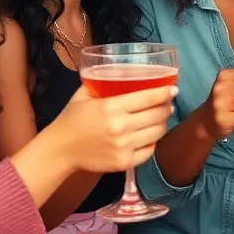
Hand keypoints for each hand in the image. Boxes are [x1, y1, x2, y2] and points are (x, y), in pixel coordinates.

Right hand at [51, 85, 175, 172]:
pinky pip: (149, 151)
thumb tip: (124, 71)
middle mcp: (120, 127)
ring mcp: (124, 146)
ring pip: (157, 133)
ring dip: (162, 124)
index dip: (165, 93)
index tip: (173, 89)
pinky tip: (149, 136)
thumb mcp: (84, 94)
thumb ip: (103, 83)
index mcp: (111, 107)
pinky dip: (152, 142)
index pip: (149, 98)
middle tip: (167, 104)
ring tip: (160, 119)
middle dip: (166, 108)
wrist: (59, 150)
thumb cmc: (72, 119)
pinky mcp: (125, 162)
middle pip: (157, 115)